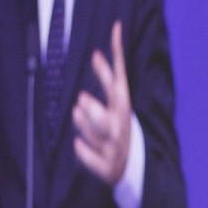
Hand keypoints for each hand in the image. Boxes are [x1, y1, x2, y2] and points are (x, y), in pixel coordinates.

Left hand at [73, 21, 132, 185]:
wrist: (130, 165)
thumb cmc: (117, 124)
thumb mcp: (117, 99)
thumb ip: (109, 72)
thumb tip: (106, 41)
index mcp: (123, 108)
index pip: (117, 87)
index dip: (107, 71)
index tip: (95, 54)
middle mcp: (120, 126)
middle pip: (109, 116)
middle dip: (95, 110)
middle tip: (81, 99)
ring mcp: (115, 147)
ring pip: (97, 135)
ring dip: (86, 125)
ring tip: (77, 112)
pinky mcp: (106, 166)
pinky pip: (89, 157)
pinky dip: (83, 151)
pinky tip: (78, 144)